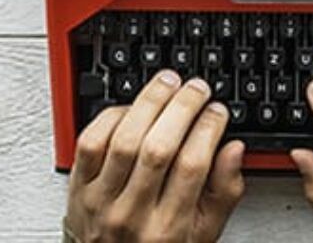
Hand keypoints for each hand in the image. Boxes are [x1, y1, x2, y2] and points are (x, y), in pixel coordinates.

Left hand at [65, 70, 245, 241]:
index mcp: (169, 229)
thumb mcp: (203, 234)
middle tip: (197, 89)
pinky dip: (112, 117)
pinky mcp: (78, 187)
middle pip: (158, 148)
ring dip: (149, 103)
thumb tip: (234, 150)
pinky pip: (90, 142)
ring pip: (125, 140)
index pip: (192, 166)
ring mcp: (101, 201)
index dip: (208, 129)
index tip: (217, 110)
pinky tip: (132, 107)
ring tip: (168, 84)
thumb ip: (223, 193)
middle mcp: (132, 215)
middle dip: (182, 108)